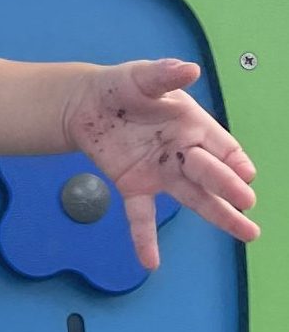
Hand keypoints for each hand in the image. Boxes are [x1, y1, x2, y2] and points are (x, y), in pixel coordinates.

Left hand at [62, 59, 258, 270]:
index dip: (235, 160)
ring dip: (218, 215)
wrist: (84, 103)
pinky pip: (141, 215)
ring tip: (246, 234)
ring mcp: (160, 173)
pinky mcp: (134, 186)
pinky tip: (150, 262)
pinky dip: (144, 238)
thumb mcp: (141, 77)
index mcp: (192, 126)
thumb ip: (164, 76)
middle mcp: (183, 154)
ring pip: (193, 198)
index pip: (223, 147)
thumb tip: (190, 68)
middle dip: (229, 188)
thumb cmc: (121, 87)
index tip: (245, 173)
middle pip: (212, 174)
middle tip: (246, 205)